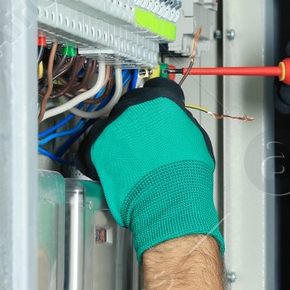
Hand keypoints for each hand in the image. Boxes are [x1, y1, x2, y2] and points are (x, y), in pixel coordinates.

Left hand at [73, 76, 223, 257]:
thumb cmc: (187, 174)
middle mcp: (132, 107)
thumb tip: (174, 119)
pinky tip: (116, 166)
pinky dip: (100, 154)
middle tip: (144, 139)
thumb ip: (180, 121)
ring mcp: (110, 126)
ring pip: (111, 123)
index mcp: (159, 100)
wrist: (169, 201)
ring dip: (118, 136)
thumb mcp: (196, 138)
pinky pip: (93, 145)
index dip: (158, 102)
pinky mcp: (94, 147)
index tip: (157, 110)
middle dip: (136, 119)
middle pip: (130, 104)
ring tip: (131, 158)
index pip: (156, 88)